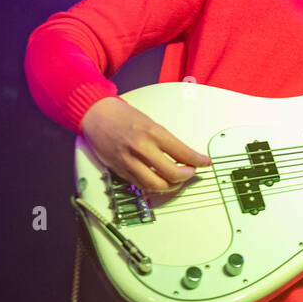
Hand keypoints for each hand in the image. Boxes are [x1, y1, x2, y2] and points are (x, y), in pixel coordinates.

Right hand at [79, 96, 210, 192]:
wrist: (96, 115)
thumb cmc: (123, 116)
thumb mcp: (150, 122)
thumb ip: (166, 140)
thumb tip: (185, 155)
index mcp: (153, 132)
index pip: (183, 153)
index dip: (198, 161)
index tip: (205, 162)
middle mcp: (141, 148)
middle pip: (172, 173)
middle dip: (187, 176)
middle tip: (192, 172)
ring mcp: (129, 161)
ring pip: (157, 185)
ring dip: (171, 186)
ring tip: (177, 180)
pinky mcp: (120, 170)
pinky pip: (141, 185)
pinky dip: (154, 186)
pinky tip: (161, 182)